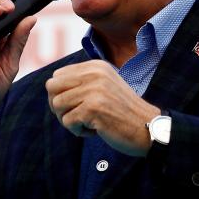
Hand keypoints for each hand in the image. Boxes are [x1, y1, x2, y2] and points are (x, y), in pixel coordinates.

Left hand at [45, 60, 159, 156]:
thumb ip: (81, 82)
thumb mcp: (104, 86)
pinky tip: (95, 130)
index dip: (61, 94)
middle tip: (76, 116)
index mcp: (95, 67)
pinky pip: (67, 121)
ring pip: (57, 105)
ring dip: (69, 120)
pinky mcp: (93, 109)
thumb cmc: (123, 112)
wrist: (149, 128)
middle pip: (52, 88)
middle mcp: (94, 74)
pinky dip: (78, 131)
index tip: (77, 105)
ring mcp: (93, 90)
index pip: (57, 76)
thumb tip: (50, 86)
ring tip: (88, 123)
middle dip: (58, 106)